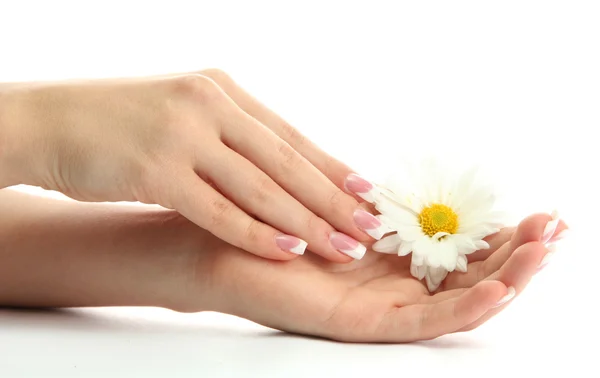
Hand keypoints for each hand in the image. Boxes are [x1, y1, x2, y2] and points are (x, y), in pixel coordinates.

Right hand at [1, 70, 378, 261]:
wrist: (50, 120)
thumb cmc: (119, 122)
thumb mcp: (183, 113)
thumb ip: (229, 135)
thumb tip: (277, 168)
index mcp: (222, 91)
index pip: (291, 136)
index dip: (333, 167)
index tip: (367, 193)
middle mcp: (209, 107)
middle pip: (286, 162)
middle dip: (333, 200)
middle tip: (371, 228)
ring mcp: (183, 137)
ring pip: (260, 188)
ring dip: (305, 222)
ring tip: (342, 247)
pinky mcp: (156, 170)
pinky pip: (218, 210)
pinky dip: (256, 233)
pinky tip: (288, 251)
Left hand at [187, 212, 566, 341]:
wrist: (217, 241)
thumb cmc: (273, 218)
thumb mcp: (343, 206)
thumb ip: (385, 207)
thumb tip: (424, 191)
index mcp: (388, 260)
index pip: (458, 254)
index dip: (499, 236)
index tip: (535, 212)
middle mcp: (389, 288)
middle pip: (466, 280)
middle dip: (514, 256)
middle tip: (555, 230)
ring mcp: (376, 309)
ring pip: (454, 303)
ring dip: (504, 280)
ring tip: (544, 253)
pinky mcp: (357, 322)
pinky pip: (419, 320)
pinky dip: (462, 305)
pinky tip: (497, 287)